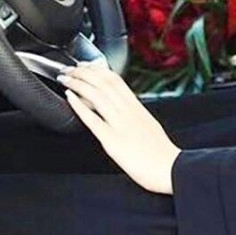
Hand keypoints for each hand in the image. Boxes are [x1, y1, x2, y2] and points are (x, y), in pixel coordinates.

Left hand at [57, 65, 180, 194]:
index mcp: (138, 108)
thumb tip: (124, 111)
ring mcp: (120, 125)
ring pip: (96, 95)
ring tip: (65, 79)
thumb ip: (135, 116)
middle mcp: (128, 112)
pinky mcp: (112, 140)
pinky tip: (69, 98)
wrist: (170, 169)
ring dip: (77, 83)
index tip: (85, 65)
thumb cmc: (162, 154)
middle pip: (103, 82)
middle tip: (69, 69)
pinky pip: (92, 119)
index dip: (97, 69)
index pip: (116, 80)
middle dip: (83, 72)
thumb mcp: (150, 126)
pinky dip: (79, 105)